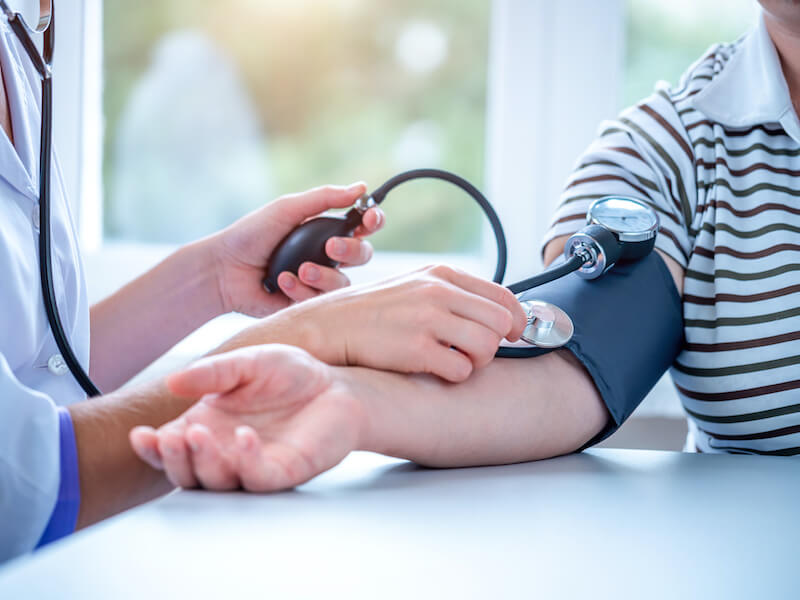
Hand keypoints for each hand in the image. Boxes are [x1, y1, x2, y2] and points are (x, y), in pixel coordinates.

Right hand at [129, 345, 361, 491]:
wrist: (336, 385)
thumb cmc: (290, 375)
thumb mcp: (248, 363)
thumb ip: (212, 373)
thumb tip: (172, 381)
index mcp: (208, 427)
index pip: (170, 447)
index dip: (152, 448)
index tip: (140, 435)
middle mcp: (225, 451)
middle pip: (187, 473)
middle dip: (172, 460)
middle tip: (171, 438)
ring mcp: (253, 465)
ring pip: (217, 481)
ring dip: (203, 462)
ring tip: (198, 435)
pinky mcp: (283, 472)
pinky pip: (258, 477)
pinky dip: (246, 461)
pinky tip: (244, 437)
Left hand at [207, 183, 384, 316]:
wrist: (225, 270)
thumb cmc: (252, 235)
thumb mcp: (288, 209)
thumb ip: (325, 198)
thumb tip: (361, 187)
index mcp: (327, 230)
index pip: (363, 225)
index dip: (373, 220)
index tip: (369, 218)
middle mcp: (328, 256)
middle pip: (363, 255)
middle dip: (351, 251)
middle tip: (331, 248)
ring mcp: (320, 281)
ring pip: (345, 282)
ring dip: (323, 275)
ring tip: (299, 270)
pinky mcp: (309, 303)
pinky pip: (323, 301)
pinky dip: (302, 290)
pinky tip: (282, 282)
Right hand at [224, 265, 527, 381]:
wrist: (326, 327)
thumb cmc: (372, 314)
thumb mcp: (413, 289)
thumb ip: (453, 297)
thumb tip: (501, 317)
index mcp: (441, 274)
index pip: (504, 296)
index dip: (517, 320)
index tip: (512, 336)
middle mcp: (438, 291)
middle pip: (502, 322)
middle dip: (495, 344)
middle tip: (472, 353)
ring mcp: (427, 318)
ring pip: (487, 347)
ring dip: (475, 362)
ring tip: (450, 361)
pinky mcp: (416, 348)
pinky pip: (462, 370)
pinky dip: (454, 376)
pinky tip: (432, 370)